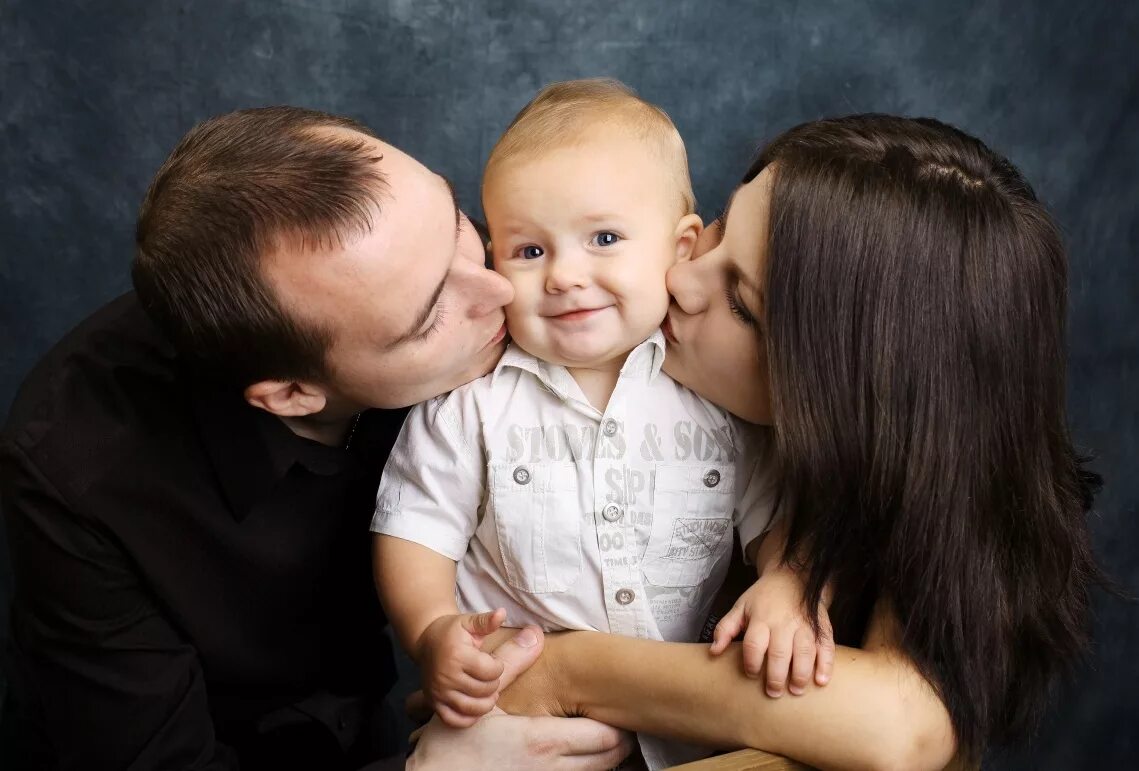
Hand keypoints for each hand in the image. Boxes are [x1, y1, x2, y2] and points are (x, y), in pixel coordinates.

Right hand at [408, 626, 633, 769]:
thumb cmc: (454, 743)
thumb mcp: (484, 699)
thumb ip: (512, 664)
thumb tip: (532, 634)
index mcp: (542, 742)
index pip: (602, 738)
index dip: (619, 727)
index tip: (626, 714)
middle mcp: (549, 769)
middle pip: (606, 760)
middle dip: (620, 745)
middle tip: (626, 728)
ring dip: (605, 761)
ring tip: (611, 744)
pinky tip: (581, 761)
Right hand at [418, 608, 507, 726]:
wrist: (426, 642)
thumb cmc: (452, 632)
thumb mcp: (468, 623)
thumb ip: (486, 621)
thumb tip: (502, 613)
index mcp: (457, 655)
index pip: (492, 671)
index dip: (498, 666)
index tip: (493, 661)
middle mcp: (446, 676)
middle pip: (485, 690)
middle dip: (493, 683)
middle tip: (489, 675)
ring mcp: (439, 692)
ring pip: (473, 708)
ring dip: (486, 702)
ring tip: (487, 691)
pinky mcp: (434, 704)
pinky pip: (455, 721)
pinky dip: (469, 718)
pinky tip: (475, 706)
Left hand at [709, 569, 834, 696]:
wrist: (793, 577)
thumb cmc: (763, 597)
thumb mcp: (740, 607)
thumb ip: (726, 629)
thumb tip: (713, 652)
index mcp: (761, 618)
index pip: (754, 644)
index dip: (751, 663)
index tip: (751, 674)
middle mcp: (784, 622)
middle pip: (780, 653)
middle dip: (776, 676)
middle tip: (773, 693)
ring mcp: (805, 625)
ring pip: (804, 652)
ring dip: (801, 674)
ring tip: (795, 691)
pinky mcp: (821, 628)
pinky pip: (826, 647)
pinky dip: (825, 664)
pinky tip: (821, 681)